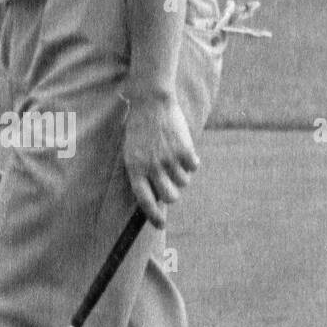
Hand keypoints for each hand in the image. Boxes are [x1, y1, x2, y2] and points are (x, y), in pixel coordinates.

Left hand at [123, 94, 198, 227]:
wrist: (152, 102)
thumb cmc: (140, 129)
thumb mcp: (132, 152)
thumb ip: (141, 173)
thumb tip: (155, 198)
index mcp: (135, 169)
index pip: (144, 201)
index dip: (153, 217)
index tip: (161, 225)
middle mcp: (152, 167)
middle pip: (170, 197)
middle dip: (173, 193)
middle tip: (171, 182)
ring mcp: (169, 159)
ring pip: (183, 182)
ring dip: (181, 175)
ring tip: (174, 158)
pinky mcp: (185, 150)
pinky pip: (193, 167)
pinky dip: (191, 162)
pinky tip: (182, 149)